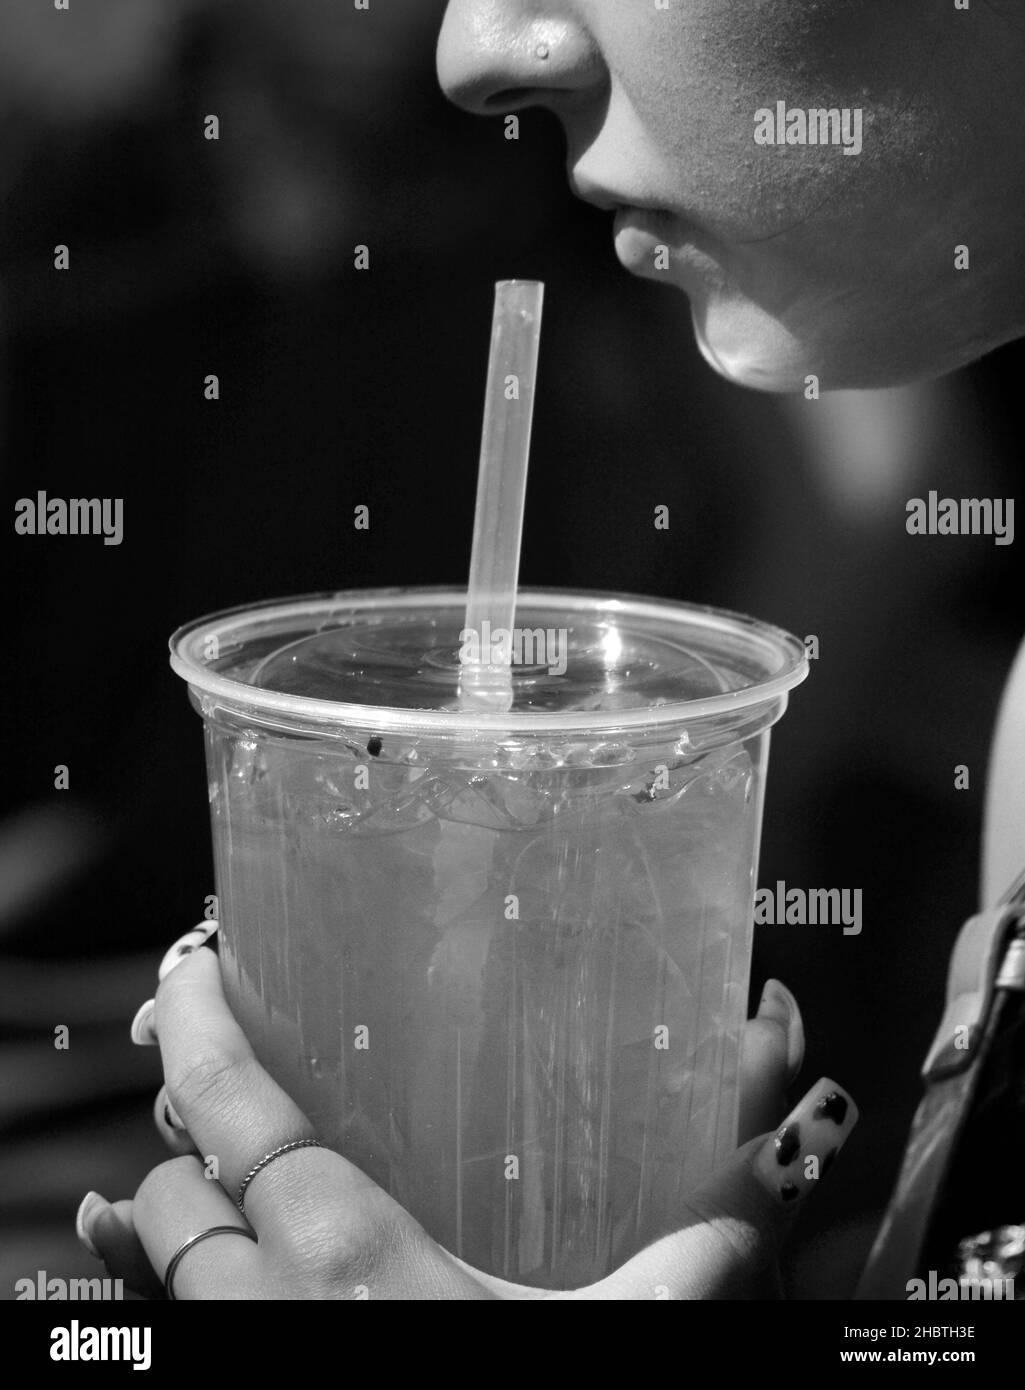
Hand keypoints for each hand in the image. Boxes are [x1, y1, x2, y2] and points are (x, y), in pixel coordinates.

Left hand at [77, 925, 857, 1298]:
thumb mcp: (620, 1334)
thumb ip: (693, 1257)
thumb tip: (765, 1197)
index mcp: (347, 1253)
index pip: (231, 1099)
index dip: (197, 1014)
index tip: (194, 951)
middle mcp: (263, 1299)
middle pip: (174, 1178)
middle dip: (192, 1130)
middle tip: (236, 1085)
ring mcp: (236, 1356)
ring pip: (159, 1254)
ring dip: (175, 1212)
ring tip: (214, 1173)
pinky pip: (156, 1327)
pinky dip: (157, 1285)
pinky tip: (188, 1272)